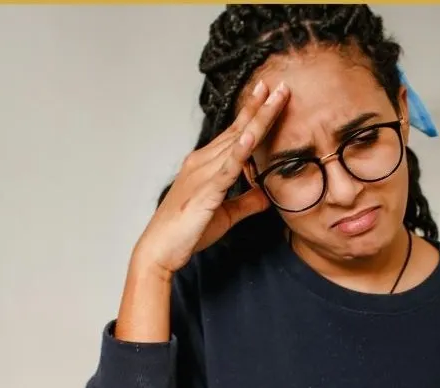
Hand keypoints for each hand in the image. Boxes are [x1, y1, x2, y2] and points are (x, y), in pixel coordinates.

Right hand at [134, 80, 289, 276]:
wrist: (160, 250)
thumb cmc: (187, 233)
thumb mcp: (225, 215)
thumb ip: (246, 203)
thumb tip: (267, 196)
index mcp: (206, 165)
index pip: (235, 135)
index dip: (253, 115)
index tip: (270, 95)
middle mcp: (203, 162)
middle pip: (238, 130)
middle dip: (260, 107)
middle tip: (280, 85)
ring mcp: (203, 174)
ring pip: (236, 142)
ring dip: (257, 120)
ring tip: (274, 98)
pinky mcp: (205, 191)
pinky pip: (226, 168)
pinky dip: (239, 151)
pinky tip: (250, 136)